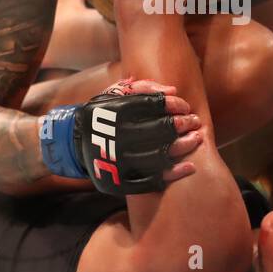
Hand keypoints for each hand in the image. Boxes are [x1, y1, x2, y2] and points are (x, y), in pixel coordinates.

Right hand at [38, 78, 203, 195]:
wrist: (76, 145)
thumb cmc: (104, 115)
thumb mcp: (113, 94)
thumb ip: (142, 88)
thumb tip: (172, 91)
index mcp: (112, 113)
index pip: (150, 105)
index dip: (172, 105)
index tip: (184, 105)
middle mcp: (114, 137)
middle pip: (158, 131)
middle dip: (181, 124)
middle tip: (194, 122)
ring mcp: (117, 163)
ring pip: (158, 156)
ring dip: (183, 146)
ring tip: (196, 138)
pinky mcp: (119, 183)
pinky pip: (151, 180)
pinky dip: (173, 174)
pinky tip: (189, 166)